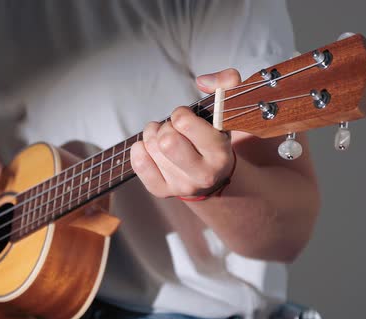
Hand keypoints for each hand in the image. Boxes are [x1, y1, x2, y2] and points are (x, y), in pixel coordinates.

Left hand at [130, 69, 240, 197]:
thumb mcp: (227, 110)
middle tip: (172, 128)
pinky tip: (150, 147)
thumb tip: (202, 81)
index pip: (184, 123)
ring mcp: (181, 186)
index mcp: (220, 154)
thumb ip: (226, 84)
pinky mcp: (162, 191)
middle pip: (166, 141)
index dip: (180, 114)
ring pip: (151, 149)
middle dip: (165, 127)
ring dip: (152, 136)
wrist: (213, 175)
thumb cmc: (214, 137)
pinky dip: (139, 150)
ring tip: (163, 136)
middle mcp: (202, 175)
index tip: (185, 118)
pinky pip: (139, 164)